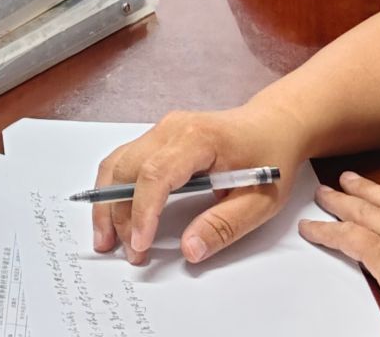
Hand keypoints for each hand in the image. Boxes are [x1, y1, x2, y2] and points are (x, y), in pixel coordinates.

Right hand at [90, 104, 308, 263]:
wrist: (273, 125)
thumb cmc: (271, 158)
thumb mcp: (260, 201)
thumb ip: (223, 225)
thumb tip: (188, 250)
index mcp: (198, 139)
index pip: (156, 173)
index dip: (142, 211)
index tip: (140, 244)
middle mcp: (170, 129)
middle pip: (128, 169)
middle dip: (119, 213)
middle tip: (127, 253)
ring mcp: (160, 130)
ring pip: (118, 163)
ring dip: (107, 202)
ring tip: (106, 238)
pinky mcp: (156, 139)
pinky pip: (124, 161)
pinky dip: (113, 189)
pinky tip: (112, 213)